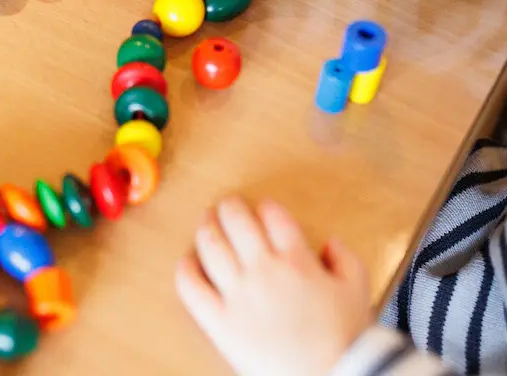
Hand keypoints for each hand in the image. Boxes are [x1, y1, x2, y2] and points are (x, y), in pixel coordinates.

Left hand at [175, 198, 370, 375]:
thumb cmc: (347, 338)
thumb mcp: (358, 291)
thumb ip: (345, 260)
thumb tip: (330, 242)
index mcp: (297, 261)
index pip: (274, 217)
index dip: (267, 208)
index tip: (263, 208)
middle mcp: (263, 271)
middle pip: (237, 222)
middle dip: (230, 207)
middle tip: (227, 206)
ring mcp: (238, 295)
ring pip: (211, 246)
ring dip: (206, 227)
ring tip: (206, 222)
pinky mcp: (220, 321)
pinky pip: (192, 288)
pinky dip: (186, 270)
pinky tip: (187, 261)